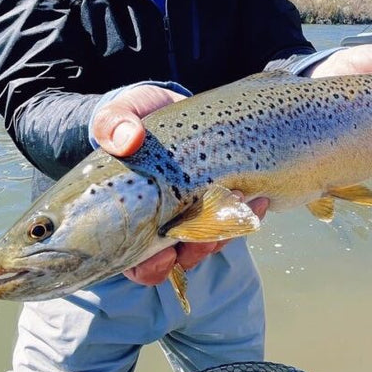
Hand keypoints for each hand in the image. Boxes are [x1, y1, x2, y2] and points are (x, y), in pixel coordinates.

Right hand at [91, 86, 266, 285]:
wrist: (162, 104)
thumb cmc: (130, 119)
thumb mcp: (116, 117)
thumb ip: (113, 126)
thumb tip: (128, 139)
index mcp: (129, 218)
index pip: (135, 262)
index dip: (150, 267)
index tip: (165, 255)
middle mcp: (160, 224)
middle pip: (180, 258)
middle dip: (200, 248)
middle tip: (214, 228)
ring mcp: (191, 213)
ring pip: (211, 241)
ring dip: (227, 230)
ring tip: (239, 200)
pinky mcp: (217, 198)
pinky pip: (235, 218)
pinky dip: (248, 212)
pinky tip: (258, 198)